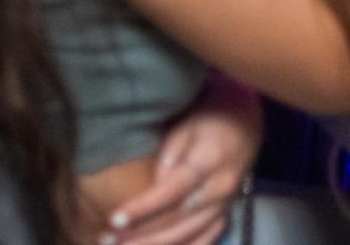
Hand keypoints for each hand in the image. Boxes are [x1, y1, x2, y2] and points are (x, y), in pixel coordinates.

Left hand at [104, 81, 260, 244]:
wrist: (243, 120)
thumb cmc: (208, 117)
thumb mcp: (188, 123)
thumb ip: (171, 152)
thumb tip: (155, 182)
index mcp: (211, 161)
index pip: (173, 190)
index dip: (144, 208)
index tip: (115, 219)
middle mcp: (221, 188)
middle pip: (178, 220)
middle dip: (141, 235)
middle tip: (106, 240)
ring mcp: (226, 204)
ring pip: (189, 235)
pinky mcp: (226, 213)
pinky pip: (206, 240)